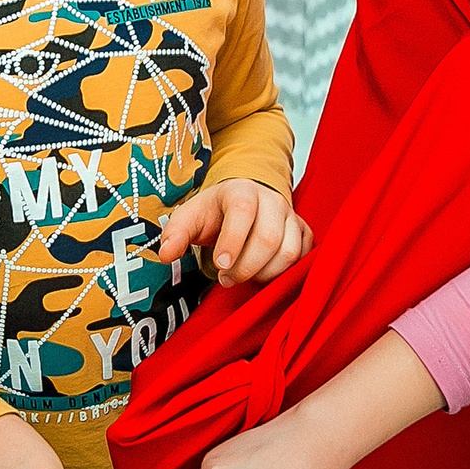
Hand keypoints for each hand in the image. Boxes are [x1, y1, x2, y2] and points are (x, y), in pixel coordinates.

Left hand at [159, 179, 311, 285]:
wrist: (244, 203)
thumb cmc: (215, 213)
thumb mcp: (190, 217)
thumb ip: (175, 234)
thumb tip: (165, 255)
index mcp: (241, 190)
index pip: (242, 212)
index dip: (232, 241)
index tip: (220, 265)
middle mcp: (271, 200)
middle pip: (268, 238)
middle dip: (246, 267)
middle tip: (227, 278)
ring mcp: (291, 216)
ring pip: (289, 252)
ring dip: (265, 274)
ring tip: (245, 277)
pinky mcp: (304, 232)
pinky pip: (303, 259)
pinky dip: (284, 274)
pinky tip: (264, 274)